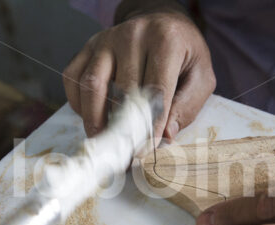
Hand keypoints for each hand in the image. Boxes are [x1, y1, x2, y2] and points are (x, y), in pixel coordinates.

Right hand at [62, 6, 215, 140]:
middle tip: (125, 153)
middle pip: (123, 89)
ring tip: (103, 140)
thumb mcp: (201, 77)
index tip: (146, 149)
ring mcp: (106, 39)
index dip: (151, 123)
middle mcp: (132, 35)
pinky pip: (73, 77)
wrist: (162, 20)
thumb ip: (187, 106)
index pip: (156, 89)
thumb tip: (165, 135)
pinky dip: (78, 103)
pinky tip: (91, 117)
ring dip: (94, 118)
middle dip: (124, 127)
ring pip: (91, 84)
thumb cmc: (184, 54)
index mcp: (165, 40)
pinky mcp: (89, 46)